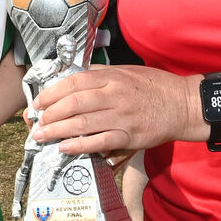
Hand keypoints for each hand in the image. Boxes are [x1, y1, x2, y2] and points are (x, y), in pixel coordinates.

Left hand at [32, 65, 193, 157]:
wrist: (183, 104)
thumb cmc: (155, 86)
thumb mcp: (127, 72)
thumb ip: (102, 76)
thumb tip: (75, 81)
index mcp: (113, 77)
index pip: (74, 82)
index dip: (52, 92)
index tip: (39, 101)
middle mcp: (115, 95)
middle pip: (74, 103)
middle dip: (50, 114)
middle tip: (37, 122)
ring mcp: (123, 117)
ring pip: (83, 123)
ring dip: (58, 131)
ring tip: (43, 136)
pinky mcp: (131, 136)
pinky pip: (100, 142)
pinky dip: (80, 146)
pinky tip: (66, 148)